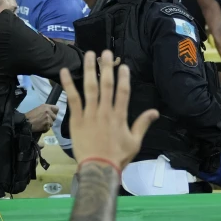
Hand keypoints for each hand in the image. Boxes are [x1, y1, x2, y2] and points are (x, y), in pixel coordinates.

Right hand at [25, 104, 59, 133]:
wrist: (24, 122)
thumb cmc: (30, 116)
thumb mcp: (38, 109)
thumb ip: (46, 110)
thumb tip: (51, 113)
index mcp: (46, 106)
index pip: (56, 108)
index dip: (54, 112)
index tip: (51, 115)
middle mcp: (48, 111)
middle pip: (55, 117)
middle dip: (50, 120)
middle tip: (44, 121)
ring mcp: (48, 117)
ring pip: (52, 123)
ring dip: (47, 125)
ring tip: (41, 125)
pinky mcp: (46, 124)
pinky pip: (48, 128)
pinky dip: (45, 129)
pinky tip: (40, 128)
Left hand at [59, 50, 158, 168]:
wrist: (98, 169)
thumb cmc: (117, 157)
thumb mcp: (135, 142)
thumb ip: (143, 124)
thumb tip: (155, 111)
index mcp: (119, 116)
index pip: (123, 91)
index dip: (123, 77)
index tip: (123, 66)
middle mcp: (105, 111)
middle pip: (106, 84)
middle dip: (106, 67)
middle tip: (106, 52)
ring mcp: (90, 114)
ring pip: (90, 87)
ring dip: (89, 69)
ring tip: (89, 55)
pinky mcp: (77, 120)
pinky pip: (72, 99)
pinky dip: (68, 85)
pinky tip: (64, 72)